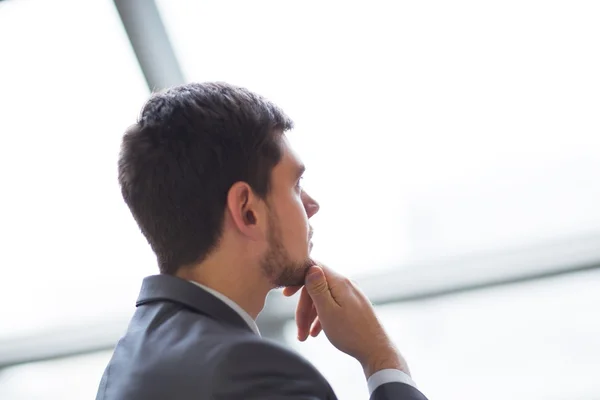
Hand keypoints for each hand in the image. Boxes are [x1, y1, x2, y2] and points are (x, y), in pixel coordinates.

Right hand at [284, 263, 409, 377]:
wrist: (377, 351)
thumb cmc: (351, 333)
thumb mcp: (328, 311)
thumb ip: (318, 288)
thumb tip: (311, 266)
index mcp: (339, 282)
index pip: (314, 268)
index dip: (298, 278)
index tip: (286, 294)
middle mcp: (346, 284)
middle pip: (316, 288)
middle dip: (303, 308)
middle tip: (298, 330)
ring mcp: (351, 295)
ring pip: (323, 299)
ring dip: (310, 316)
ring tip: (304, 337)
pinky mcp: (354, 306)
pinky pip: (332, 306)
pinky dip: (321, 318)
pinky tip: (316, 333)